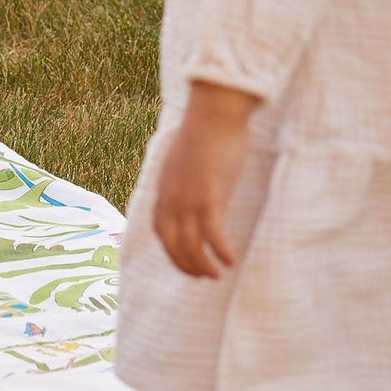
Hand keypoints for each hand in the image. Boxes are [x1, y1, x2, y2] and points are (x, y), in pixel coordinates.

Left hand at [152, 80, 259, 278]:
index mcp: (164, 187)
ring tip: (216, 275)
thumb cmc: (204, 130)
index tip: (184, 260)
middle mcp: (171, 197)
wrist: (213, 113)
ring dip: (202, 265)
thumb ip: (184, 173)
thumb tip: (191, 176)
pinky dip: (219, 252)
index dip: (170, 249)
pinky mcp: (210, 196)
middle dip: (185, 264)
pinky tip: (230, 261)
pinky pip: (212, 234)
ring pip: (191, 245)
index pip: (159, 228)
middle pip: (172, 243)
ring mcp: (189, 198)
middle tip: (202, 276)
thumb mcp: (185, 156)